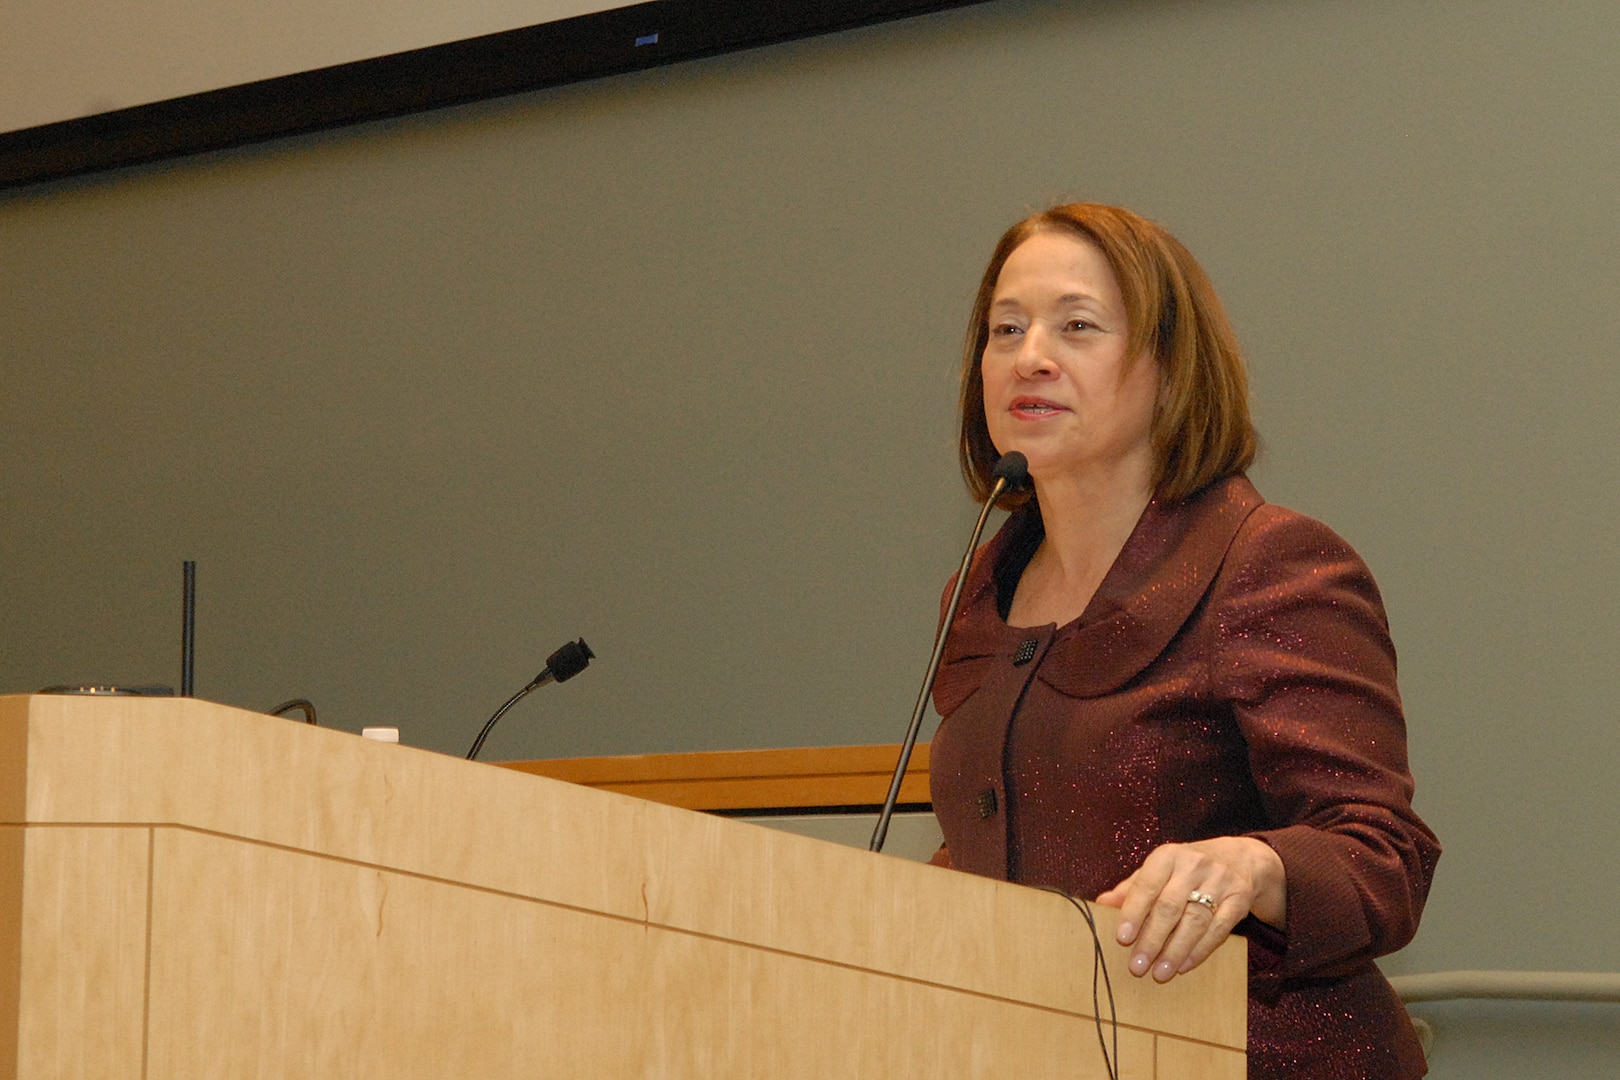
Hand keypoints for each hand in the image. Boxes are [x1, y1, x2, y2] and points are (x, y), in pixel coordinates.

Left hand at [1094, 836, 1285, 982]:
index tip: (1122, 938)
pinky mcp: (1239, 900)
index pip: (1146, 885)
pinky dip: (1200, 950)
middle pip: (1170, 907)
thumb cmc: (1187, 868)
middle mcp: (1194, 865)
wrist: (1239, 859)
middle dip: (1152, 939)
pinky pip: (1218, 929)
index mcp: (1168, 856)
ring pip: (1195, 921)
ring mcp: (1220, 882)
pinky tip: (1184, 966)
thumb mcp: (1158, 869)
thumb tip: (1102, 904)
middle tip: (1137, 966)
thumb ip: (1131, 887)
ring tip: (1160, 972)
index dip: (1133, 912)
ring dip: (1175, 951)